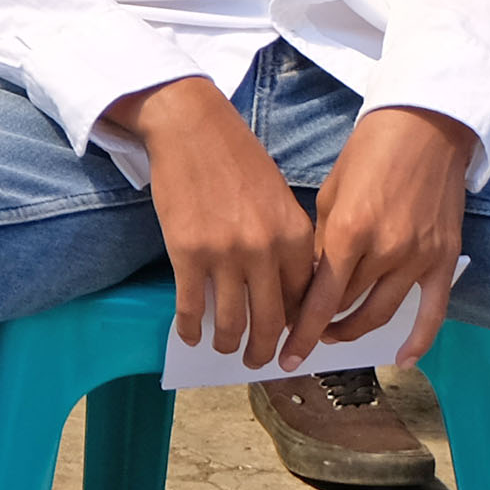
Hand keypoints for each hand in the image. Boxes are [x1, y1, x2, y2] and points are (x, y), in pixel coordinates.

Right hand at [107, 75, 317, 369]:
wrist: (191, 127)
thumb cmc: (237, 158)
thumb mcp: (278, 198)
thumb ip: (286, 242)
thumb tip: (281, 288)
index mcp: (295, 236)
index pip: (303, 300)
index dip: (294, 327)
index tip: (287, 341)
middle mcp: (265, 250)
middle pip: (270, 320)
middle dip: (264, 350)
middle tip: (258, 362)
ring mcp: (225, 254)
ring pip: (231, 321)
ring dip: (229, 345)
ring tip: (224, 350)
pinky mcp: (186, 254)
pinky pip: (192, 306)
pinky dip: (190, 328)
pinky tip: (190, 335)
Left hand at [299, 107, 478, 362]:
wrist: (425, 130)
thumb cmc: (369, 155)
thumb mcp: (330, 195)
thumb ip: (320, 243)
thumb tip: (307, 283)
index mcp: (349, 232)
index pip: (321, 298)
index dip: (302, 331)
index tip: (286, 352)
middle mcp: (385, 251)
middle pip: (347, 307)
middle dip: (322, 325)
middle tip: (302, 334)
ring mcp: (418, 258)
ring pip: (381, 313)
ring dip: (355, 331)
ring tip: (335, 337)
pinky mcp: (444, 259)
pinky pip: (433, 311)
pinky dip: (419, 339)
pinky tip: (402, 359)